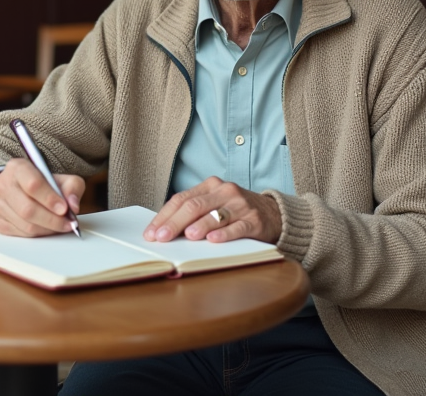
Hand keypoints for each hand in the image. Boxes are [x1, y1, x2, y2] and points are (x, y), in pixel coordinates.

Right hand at [0, 157, 84, 236]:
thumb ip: (72, 187)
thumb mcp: (62, 178)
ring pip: (25, 225)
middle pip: (27, 209)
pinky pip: (20, 234)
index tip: (65, 209)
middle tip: (68, 223)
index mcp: (17, 168)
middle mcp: (3, 184)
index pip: (33, 185)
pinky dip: (38, 234)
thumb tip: (73, 206)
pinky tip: (46, 228)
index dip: (50, 199)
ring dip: (47, 229)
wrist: (21, 188)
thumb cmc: (43, 183)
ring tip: (60, 226)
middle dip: (52, 220)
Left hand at [143, 176, 281, 243]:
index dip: (164, 216)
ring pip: (215, 215)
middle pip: (194, 206)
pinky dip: (225, 234)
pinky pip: (238, 227)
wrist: (274, 213)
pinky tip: (214, 240)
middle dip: (175, 223)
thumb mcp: (215, 205)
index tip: (151, 232)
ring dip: (200, 226)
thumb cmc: (236, 211)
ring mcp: (240, 205)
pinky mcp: (254, 220)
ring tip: (187, 236)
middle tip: (162, 237)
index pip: (181, 199)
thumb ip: (193, 213)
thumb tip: (164, 230)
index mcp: (210, 186)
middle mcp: (224, 191)